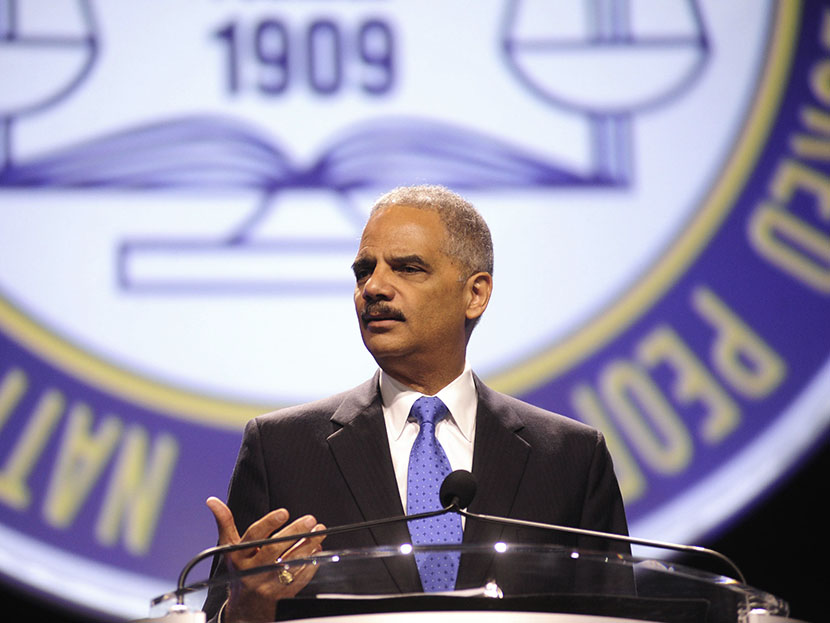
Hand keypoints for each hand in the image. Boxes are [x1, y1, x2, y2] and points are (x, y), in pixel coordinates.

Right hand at [206, 497, 325, 622]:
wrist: (243, 608)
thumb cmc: (240, 569)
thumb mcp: (230, 548)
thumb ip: (225, 523)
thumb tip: (212, 500)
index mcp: (238, 556)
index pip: (253, 536)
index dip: (269, 523)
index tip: (284, 512)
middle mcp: (250, 570)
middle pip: (274, 549)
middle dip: (295, 533)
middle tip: (310, 520)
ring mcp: (266, 584)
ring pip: (289, 563)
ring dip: (307, 546)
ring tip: (319, 532)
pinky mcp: (280, 595)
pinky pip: (298, 578)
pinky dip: (310, 564)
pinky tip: (317, 551)